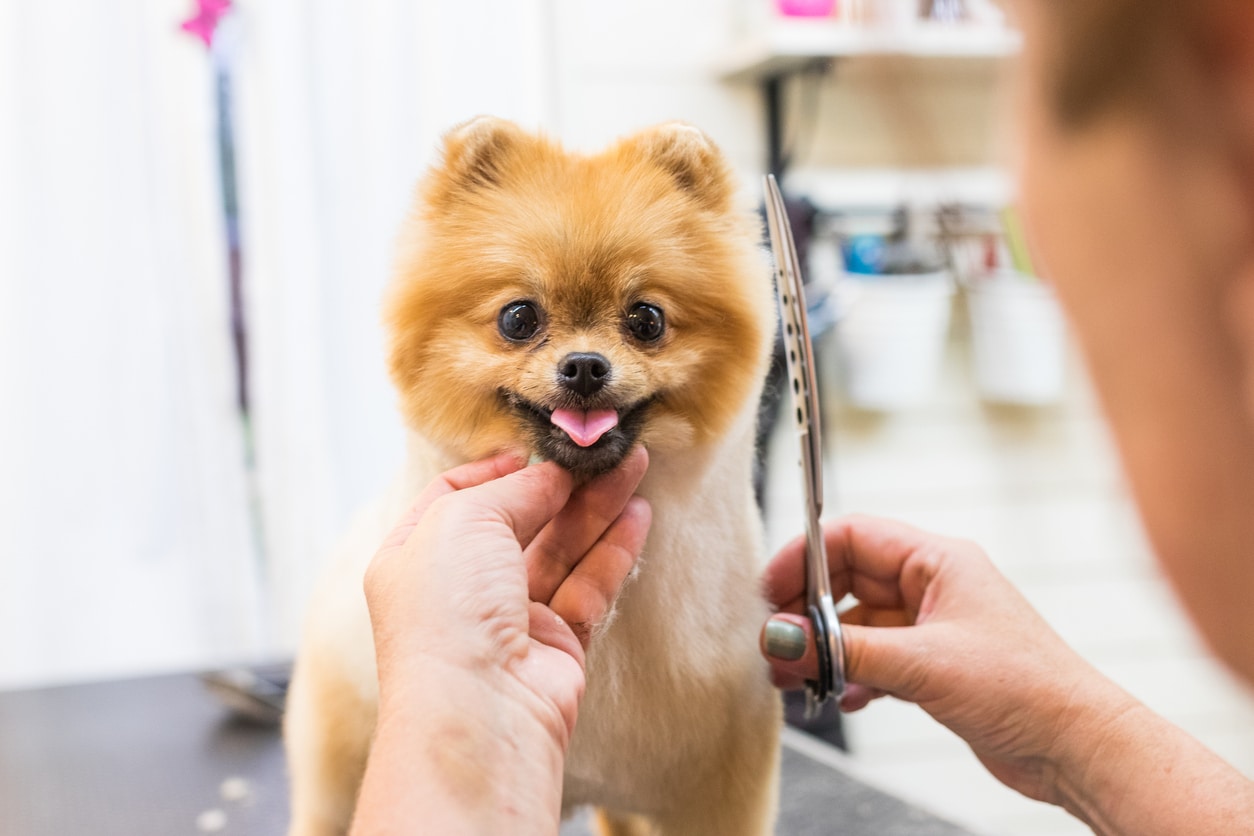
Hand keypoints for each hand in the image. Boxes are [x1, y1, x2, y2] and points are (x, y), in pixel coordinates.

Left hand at [354, 449, 649, 835]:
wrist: (479, 713)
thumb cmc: (447, 613)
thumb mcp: (464, 521)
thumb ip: (512, 490)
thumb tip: (550, 473)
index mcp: (415, 555)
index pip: (455, 497)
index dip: (496, 469)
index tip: (536, 447)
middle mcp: (459, 587)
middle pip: (519, 520)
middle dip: (562, 483)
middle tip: (606, 451)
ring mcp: (507, 618)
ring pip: (560, 550)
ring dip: (597, 508)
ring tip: (635, 466)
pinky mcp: (555, 645)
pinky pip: (587, 588)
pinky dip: (613, 551)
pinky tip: (638, 516)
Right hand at [760, 514, 1134, 805]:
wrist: (1075, 746)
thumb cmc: (1023, 688)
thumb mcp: (922, 664)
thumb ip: (845, 648)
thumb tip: (784, 637)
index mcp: (937, 561)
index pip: (852, 537)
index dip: (805, 558)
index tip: (771, 593)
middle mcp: (932, 585)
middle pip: (847, 581)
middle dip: (807, 612)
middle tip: (777, 646)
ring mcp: (932, 626)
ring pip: (857, 624)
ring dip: (824, 649)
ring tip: (795, 678)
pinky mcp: (933, 665)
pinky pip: (874, 657)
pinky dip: (851, 674)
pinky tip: (842, 698)